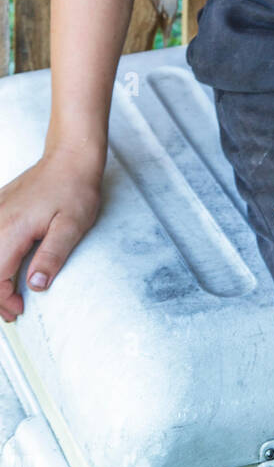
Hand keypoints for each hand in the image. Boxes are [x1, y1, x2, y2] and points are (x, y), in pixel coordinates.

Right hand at [0, 150, 102, 321]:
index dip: (3, 300)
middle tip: (12, 310)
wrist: (70, 156)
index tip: (19, 309)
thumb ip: (52, 256)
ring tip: (6, 295)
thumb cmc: (74, 189)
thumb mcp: (72, 226)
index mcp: (11, 230)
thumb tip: (36, 285)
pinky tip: (4, 268)